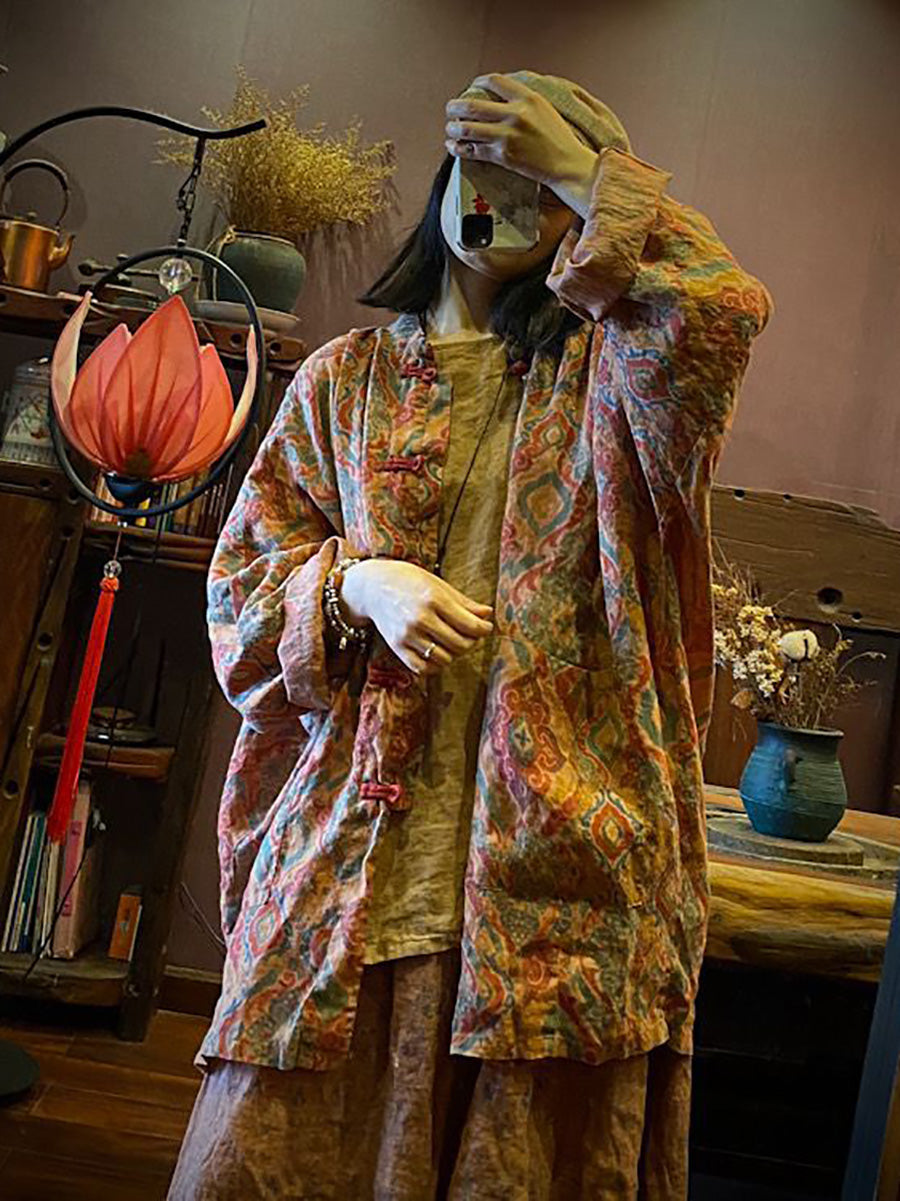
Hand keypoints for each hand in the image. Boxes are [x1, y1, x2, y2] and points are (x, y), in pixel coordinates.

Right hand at [340, 559, 493, 675]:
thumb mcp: (438, 585)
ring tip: (453, 642)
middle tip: (470, 635)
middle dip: (471, 642)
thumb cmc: (409, 581)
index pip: (470, 625)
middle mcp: (420, 619)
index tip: (485, 627)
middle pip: (460, 644)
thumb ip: (464, 602)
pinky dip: (435, 665)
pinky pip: (424, 668)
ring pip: (445, 658)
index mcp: (434, 599)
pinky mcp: (397, 648)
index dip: (483, 629)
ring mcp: (407, 635)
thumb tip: (487, 614)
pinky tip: (437, 652)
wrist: (372, 587)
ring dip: (454, 654)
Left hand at [445, 73, 598, 217]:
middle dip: (455, 106)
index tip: (471, 88)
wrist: (567, 165)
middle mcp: (516, 114)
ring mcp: (508, 135)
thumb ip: (523, 100)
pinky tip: (453, 146)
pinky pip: (473, 150)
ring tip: (450, 129)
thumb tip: (499, 97)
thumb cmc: (559, 139)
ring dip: (453, 128)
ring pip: (468, 128)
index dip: (477, 83)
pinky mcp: (503, 156)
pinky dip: (458, 148)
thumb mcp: (545, 109)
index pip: (494, 81)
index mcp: (528, 98)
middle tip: (450, 109)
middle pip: (474, 105)